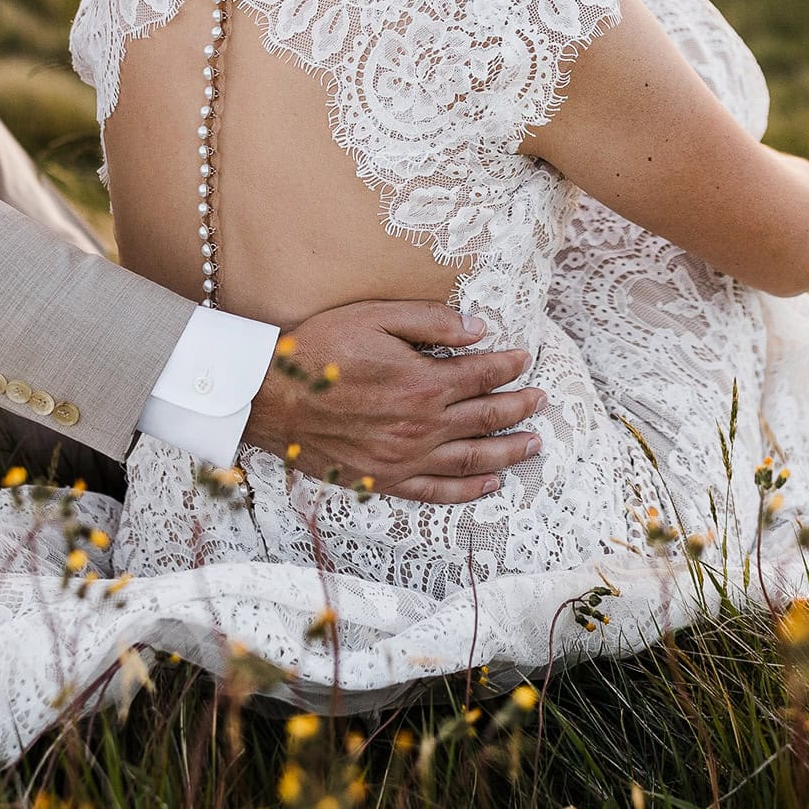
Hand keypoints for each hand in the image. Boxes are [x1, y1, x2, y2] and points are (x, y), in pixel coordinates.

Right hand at [241, 301, 545, 502]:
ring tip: (532, 444)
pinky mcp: (384, 480)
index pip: (483, 374)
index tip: (524, 359)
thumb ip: (431, 321)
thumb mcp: (375, 317)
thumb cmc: (317, 350)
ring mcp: (405, 458)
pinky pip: (437, 491)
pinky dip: (468, 490)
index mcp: (424, 383)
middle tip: (540, 400)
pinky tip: (490, 483)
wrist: (269, 396)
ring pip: (472, 459)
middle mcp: (422, 426)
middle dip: (520, 407)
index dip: (510, 366)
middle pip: (487, 417)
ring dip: (508, 451)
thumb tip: (479, 330)